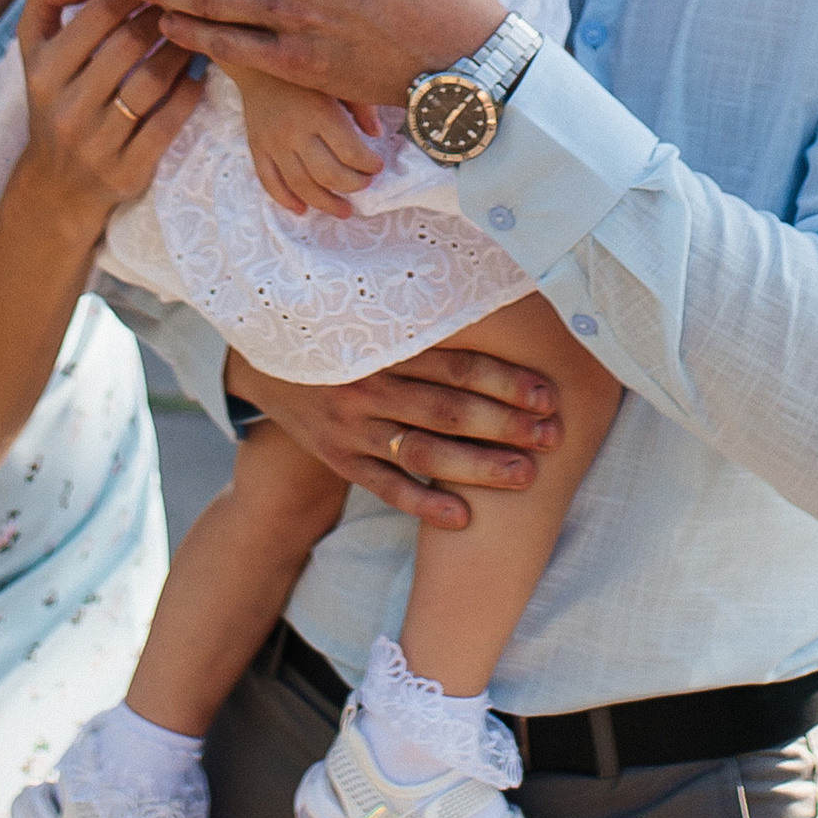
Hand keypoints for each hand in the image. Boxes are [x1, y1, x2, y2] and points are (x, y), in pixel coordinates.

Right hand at [12, 0, 196, 230]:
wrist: (57, 188)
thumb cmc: (55, 100)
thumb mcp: (33, 50)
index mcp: (43, 71)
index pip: (97, 16)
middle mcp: (66, 107)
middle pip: (128, 45)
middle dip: (163, 17)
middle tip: (186, 2)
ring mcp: (96, 142)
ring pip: (150, 82)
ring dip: (179, 51)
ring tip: (195, 33)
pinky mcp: (125, 171)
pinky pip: (166, 124)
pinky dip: (187, 93)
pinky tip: (198, 73)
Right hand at [228, 332, 561, 532]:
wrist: (266, 360)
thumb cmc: (344, 337)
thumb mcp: (376, 321)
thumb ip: (427, 324)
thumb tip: (499, 301)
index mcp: (385, 345)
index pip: (456, 366)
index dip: (505, 381)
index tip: (547, 395)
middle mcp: (368, 386)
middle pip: (448, 410)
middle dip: (506, 425)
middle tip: (552, 436)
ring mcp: (351, 426)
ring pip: (424, 451)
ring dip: (478, 466)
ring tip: (525, 475)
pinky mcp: (339, 458)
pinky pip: (385, 487)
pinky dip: (423, 503)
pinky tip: (462, 517)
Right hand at [235, 66, 386, 220]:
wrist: (257, 64)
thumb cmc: (304, 74)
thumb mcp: (337, 82)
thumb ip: (360, 107)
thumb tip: (377, 135)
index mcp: (320, 112)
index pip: (351, 152)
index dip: (369, 165)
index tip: (378, 167)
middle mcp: (295, 130)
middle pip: (328, 174)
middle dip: (353, 185)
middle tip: (365, 185)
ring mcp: (273, 143)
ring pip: (301, 185)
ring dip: (325, 203)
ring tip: (344, 211)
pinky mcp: (257, 148)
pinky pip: (269, 182)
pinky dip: (285, 200)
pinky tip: (302, 209)